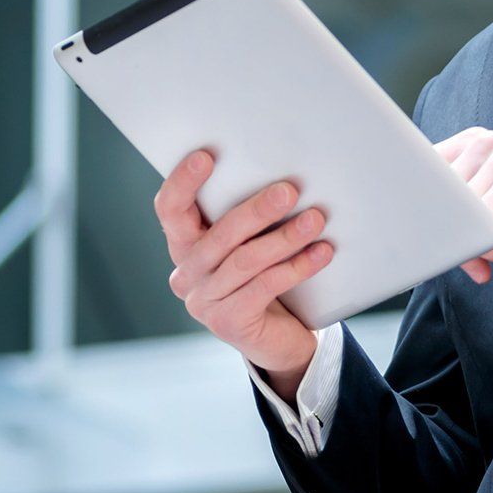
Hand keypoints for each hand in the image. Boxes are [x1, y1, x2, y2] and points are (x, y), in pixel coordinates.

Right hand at [154, 148, 333, 376]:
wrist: (279, 337)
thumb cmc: (264, 274)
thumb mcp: (249, 242)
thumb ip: (249, 217)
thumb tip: (282, 176)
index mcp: (184, 244)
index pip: (171, 209)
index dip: (183, 182)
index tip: (206, 155)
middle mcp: (186, 273)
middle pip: (220, 234)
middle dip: (256, 210)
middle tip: (289, 190)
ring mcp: (203, 301)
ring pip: (246, 261)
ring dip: (285, 237)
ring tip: (316, 219)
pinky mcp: (227, 323)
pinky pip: (265, 287)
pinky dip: (297, 267)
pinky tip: (321, 252)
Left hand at [438, 127, 492, 283]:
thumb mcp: (488, 225)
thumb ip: (455, 226)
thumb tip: (424, 240)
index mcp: (472, 143)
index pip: (424, 177)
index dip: (428, 211)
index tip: (431, 234)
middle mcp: (485, 142)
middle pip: (440, 200)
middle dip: (460, 236)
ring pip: (462, 217)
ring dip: (487, 242)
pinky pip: (485, 228)